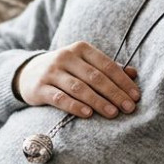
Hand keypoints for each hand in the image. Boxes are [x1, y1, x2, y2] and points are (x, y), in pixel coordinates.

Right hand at [14, 41, 140, 119]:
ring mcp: (51, 72)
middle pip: (95, 77)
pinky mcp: (40, 87)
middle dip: (114, 93)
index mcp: (81, 48)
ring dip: (98, 101)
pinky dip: (74, 106)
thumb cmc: (65, 70)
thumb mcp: (84, 64)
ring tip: (113, 113)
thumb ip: (108, 69)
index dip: (123, 81)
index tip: (135, 97)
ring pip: (79, 88)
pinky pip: (60, 98)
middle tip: (129, 108)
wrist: (28, 73)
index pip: (107, 65)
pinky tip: (88, 114)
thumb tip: (134, 73)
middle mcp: (65, 57)